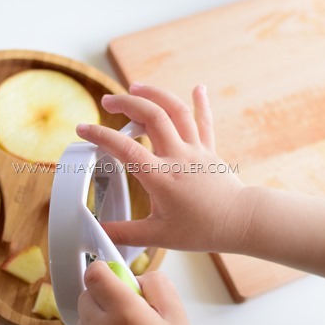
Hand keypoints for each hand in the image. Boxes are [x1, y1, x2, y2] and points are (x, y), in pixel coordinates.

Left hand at [73, 261, 205, 324]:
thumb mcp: (177, 314)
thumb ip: (155, 283)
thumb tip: (131, 274)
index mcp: (126, 313)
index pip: (94, 274)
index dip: (105, 271)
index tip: (115, 278)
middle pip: (86, 294)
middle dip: (103, 296)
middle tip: (126, 311)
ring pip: (82, 317)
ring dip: (98, 318)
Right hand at [76, 84, 246, 252]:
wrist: (240, 222)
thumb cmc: (203, 230)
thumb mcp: (158, 236)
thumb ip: (125, 233)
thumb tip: (99, 234)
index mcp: (161, 177)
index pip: (125, 149)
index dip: (101, 135)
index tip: (83, 128)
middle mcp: (178, 157)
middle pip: (152, 116)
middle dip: (126, 102)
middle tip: (108, 101)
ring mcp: (195, 150)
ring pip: (176, 111)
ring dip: (155, 94)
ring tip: (136, 87)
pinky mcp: (209, 151)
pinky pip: (204, 122)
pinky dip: (200, 103)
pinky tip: (198, 88)